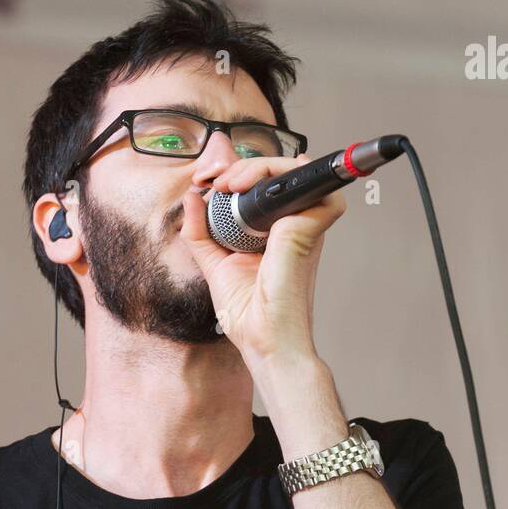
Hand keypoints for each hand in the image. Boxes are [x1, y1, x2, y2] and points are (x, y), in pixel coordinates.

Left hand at [179, 154, 345, 370]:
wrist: (265, 343)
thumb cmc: (250, 317)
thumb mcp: (214, 266)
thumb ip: (200, 233)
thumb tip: (192, 197)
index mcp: (276, 235)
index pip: (265, 188)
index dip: (241, 176)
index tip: (211, 185)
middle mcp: (294, 228)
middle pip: (280, 174)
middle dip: (246, 166)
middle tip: (220, 183)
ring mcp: (304, 228)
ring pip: (298, 171)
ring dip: (263, 165)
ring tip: (233, 183)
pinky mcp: (307, 231)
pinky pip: (315, 185)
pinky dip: (286, 174)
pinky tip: (250, 188)